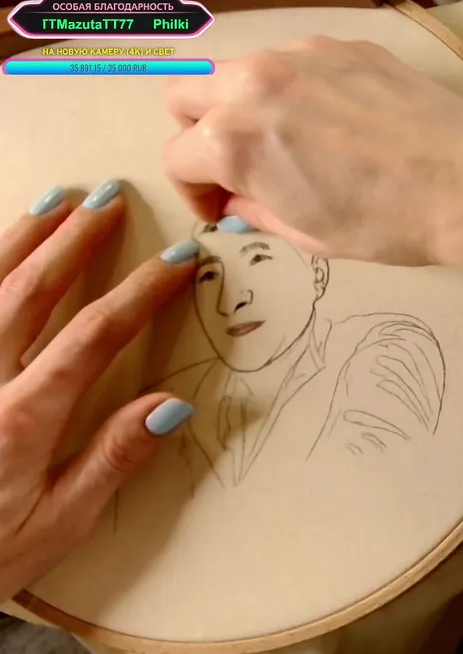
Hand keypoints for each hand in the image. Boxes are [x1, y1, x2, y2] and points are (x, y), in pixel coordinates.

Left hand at [0, 183, 196, 600]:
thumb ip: (113, 460)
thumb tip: (171, 406)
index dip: (141, 291)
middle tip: (108, 199)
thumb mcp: (59, 524)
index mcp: (24, 417)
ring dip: (23, 239)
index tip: (177, 260)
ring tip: (54, 201)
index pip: (94, 335)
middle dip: (76, 241)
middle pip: (33, 292)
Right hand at [162, 36, 462, 266]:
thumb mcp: (308, 233)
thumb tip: (238, 203)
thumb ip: (256, 210)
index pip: (178, 158)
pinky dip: (298, 88)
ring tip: (292, 144)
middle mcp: (255, 84)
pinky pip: (297, 61)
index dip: (196, 194)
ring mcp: (302, 56)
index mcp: (232, 139)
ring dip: (248, 105)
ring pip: (241, 71)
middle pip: (188, 96)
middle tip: (240, 169)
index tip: (223, 210)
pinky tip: (339, 123)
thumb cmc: (388, 221)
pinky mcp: (345, 47)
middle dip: (201, 134)